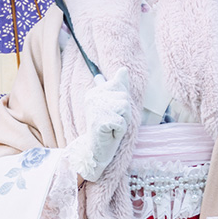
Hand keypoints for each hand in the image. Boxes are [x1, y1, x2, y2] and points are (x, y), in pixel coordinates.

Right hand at [66, 67, 131, 181]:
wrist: (97, 149)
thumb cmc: (108, 127)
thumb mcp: (114, 104)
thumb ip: (118, 86)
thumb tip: (123, 69)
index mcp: (95, 92)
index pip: (120, 87)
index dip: (122, 103)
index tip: (112, 112)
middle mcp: (92, 97)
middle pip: (124, 97)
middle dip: (124, 113)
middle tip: (113, 122)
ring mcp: (95, 109)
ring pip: (125, 108)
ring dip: (123, 121)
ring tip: (113, 127)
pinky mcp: (100, 122)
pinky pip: (122, 122)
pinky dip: (120, 130)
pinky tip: (111, 134)